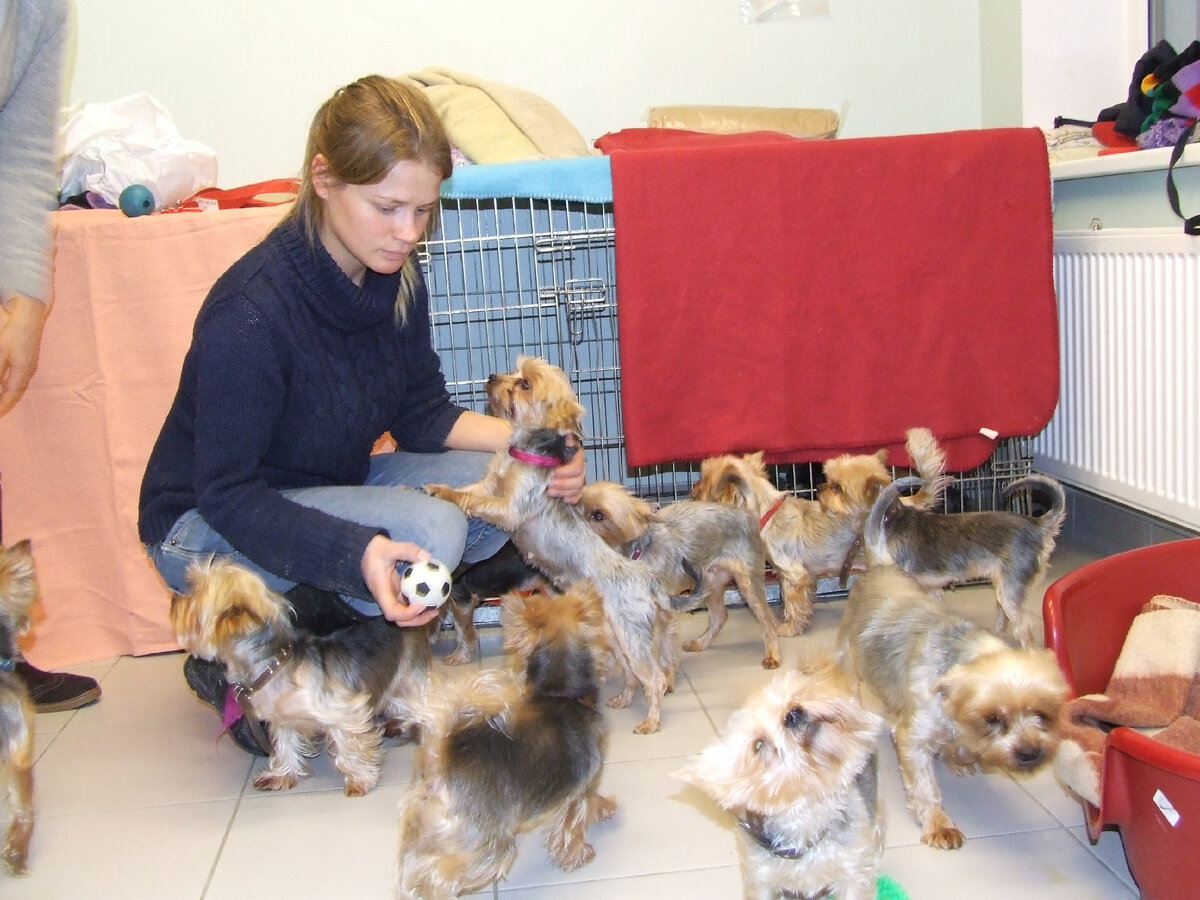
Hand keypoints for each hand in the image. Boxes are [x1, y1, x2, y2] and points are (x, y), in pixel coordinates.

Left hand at [0, 294, 48, 417]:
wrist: (30, 309)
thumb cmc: (14, 330)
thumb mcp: (1, 352)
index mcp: (22, 370)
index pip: (10, 395)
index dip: (2, 407)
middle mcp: (27, 368)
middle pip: (15, 391)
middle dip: (5, 403)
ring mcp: (28, 361)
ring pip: (16, 384)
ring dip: (7, 394)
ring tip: (1, 401)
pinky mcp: (25, 354)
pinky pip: (17, 375)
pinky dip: (9, 384)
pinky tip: (4, 383)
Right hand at [360, 535, 440, 626]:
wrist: (365, 551)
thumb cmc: (374, 550)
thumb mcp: (388, 547)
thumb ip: (407, 550)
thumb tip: (427, 557)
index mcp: (381, 591)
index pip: (392, 611)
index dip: (407, 614)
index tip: (422, 605)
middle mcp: (385, 599)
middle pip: (400, 619)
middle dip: (417, 619)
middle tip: (434, 611)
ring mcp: (391, 597)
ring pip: (405, 614)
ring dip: (421, 614)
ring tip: (436, 606)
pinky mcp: (396, 593)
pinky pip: (408, 603)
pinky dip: (420, 603)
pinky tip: (432, 596)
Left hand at [547, 436, 585, 503]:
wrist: (538, 456)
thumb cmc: (542, 448)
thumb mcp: (548, 442)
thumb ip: (562, 441)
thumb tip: (568, 439)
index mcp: (575, 453)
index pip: (577, 465)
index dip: (565, 471)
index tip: (553, 472)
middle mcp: (578, 464)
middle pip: (579, 479)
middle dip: (562, 483)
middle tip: (549, 484)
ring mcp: (577, 476)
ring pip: (578, 488)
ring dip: (563, 491)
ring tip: (550, 491)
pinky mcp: (574, 487)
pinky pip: (578, 495)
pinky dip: (572, 498)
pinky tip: (563, 498)